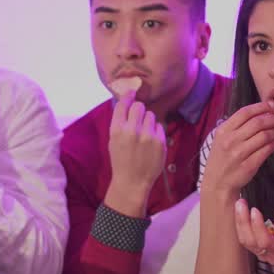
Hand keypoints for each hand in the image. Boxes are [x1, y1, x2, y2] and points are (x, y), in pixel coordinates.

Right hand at [103, 93, 166, 216]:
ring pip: (151, 115)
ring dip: (148, 121)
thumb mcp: (113, 140)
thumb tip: (126, 100)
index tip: (132, 92)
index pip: (124, 104)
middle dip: (139, 110)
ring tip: (144, 135)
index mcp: (117, 129)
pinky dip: (156, 132)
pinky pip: (159, 126)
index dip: (128, 96)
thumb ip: (119, 121)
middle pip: (139, 106)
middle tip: (138, 118)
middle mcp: (132, 130)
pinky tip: (150, 143)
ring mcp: (147, 136)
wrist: (132, 181)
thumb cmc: (121, 159)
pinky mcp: (160, 141)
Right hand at [201, 103, 273, 196]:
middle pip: (257, 122)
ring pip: (264, 135)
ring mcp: (239, 153)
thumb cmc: (222, 158)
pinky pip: (267, 150)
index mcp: (223, 131)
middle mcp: (230, 140)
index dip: (261, 107)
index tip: (271, 106)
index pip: (245, 112)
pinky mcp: (249, 165)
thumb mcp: (221, 138)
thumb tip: (260, 112)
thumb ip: (236, 125)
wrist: (217, 183)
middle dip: (272, 118)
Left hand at [234, 200, 273, 265]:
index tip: (255, 210)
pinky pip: (244, 238)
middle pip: (251, 241)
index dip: (258, 226)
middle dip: (244, 221)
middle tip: (241, 202)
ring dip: (240, 222)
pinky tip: (240, 211)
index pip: (266, 242)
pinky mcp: (256, 249)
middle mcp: (270, 256)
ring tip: (239, 204)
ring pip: (245, 240)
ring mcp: (262, 254)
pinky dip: (240, 224)